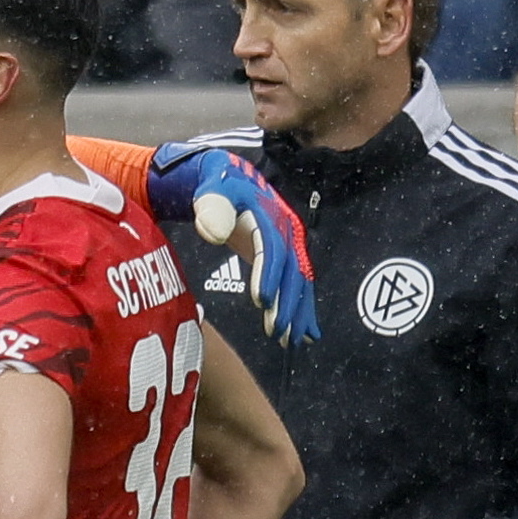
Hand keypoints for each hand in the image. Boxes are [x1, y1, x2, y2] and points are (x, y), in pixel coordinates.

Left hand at [145, 142, 316, 343]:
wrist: (228, 177)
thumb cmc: (216, 186)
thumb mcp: (211, 189)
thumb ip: (212, 206)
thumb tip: (217, 232)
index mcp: (268, 216)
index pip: (271, 249)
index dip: (268, 275)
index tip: (263, 301)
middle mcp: (286, 230)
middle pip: (291, 270)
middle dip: (287, 303)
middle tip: (278, 331)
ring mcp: (289, 243)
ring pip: (299, 281)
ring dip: (297, 311)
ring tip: (292, 340)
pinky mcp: (286, 254)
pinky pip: (299, 284)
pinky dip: (303, 308)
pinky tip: (306, 333)